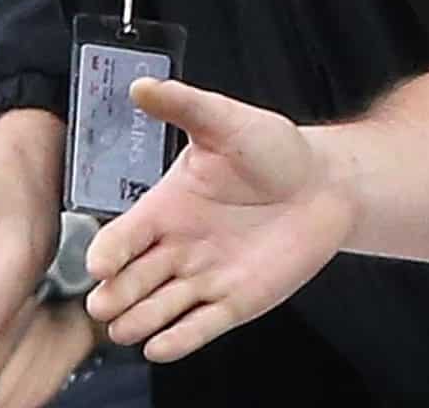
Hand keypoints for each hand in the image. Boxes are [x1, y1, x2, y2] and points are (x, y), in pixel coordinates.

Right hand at [83, 79, 351, 362]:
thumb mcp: (228, 122)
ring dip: (138, 324)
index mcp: (163, 210)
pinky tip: (162, 344)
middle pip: (124, 287)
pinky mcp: (232, 303)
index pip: (116, 241)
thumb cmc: (275, 150)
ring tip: (135, 324)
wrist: (327, 183)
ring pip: (150, 315)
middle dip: (112, 299)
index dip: (104, 256)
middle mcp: (174, 249)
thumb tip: (141, 85)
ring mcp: (201, 279)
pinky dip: (173, 342)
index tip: (100, 265)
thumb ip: (185, 105)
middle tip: (111, 302)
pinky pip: (194, 331)